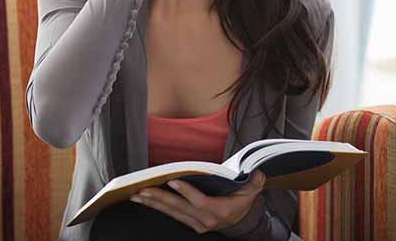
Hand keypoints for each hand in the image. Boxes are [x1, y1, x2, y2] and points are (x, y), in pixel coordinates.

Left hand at [129, 170, 266, 233]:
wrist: (240, 223)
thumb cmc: (242, 203)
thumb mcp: (251, 193)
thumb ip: (254, 183)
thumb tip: (258, 172)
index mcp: (218, 211)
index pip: (199, 201)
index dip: (186, 192)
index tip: (173, 181)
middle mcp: (203, 219)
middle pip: (178, 208)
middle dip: (159, 198)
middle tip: (143, 189)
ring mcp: (194, 222)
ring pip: (170, 212)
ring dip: (152, 203)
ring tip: (137, 195)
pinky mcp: (189, 222)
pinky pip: (170, 214)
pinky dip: (157, 206)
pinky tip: (145, 200)